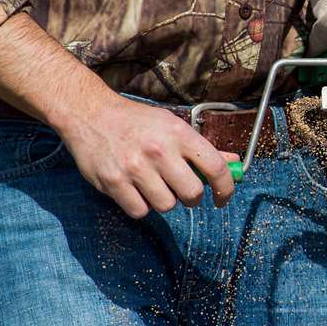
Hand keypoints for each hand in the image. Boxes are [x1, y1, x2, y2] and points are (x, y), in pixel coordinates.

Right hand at [58, 94, 238, 217]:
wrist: (91, 114)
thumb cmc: (138, 122)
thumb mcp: (174, 126)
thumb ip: (203, 149)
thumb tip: (235, 163)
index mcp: (179, 134)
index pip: (216, 168)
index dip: (226, 188)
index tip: (224, 197)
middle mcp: (159, 150)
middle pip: (192, 193)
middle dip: (192, 198)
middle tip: (184, 191)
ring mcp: (135, 168)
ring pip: (166, 206)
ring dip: (165, 201)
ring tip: (155, 185)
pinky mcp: (113, 182)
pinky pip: (140, 211)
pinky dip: (141, 206)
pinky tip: (136, 190)